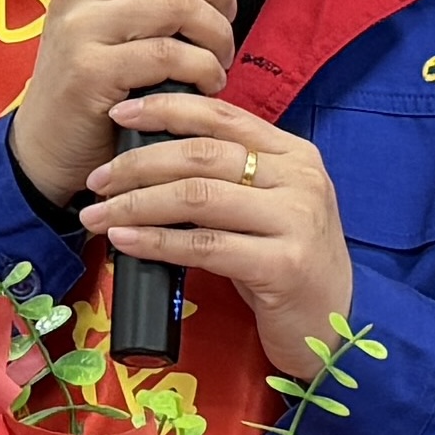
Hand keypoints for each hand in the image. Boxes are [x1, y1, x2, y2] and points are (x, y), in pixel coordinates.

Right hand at [8, 0, 239, 204]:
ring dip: (217, 33)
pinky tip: (206, 83)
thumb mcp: (125, 27)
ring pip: (178, 4)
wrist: (47, 146)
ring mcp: (80, 29)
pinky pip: (170, 54)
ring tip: (219, 60)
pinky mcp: (91, 71)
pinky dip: (204, 69)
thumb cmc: (92, 84)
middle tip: (227, 17)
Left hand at [82, 94, 352, 356]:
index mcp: (294, 154)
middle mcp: (300, 179)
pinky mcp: (285, 265)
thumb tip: (150, 157)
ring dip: (138, 204)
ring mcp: (296, 220)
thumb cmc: (288, 264)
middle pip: (203, 155)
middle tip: (97, 179)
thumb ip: (229, 178)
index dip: (166, 110)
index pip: (221, 116)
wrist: (337, 324)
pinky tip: (127, 242)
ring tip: (100, 213)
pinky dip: (158, 242)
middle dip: (139, 163)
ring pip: (199, 197)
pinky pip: (206, 247)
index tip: (119, 116)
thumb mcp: (266, 208)